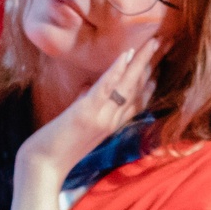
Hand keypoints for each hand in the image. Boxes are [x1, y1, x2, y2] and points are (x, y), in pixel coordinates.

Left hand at [17, 39, 156, 179]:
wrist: (43, 167)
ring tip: (154, 42)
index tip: (161, 62)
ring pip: (128, 85)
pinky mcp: (87, 113)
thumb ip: (87, 106)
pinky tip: (126, 55)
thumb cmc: (56, 148)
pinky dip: (117, 70)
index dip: (151, 80)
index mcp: (112, 124)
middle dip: (153, 64)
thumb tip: (89, 89)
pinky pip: (106, 88)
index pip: (139, 100)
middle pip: (139, 89)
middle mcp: (113, 120)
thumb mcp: (77, 123)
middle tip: (167, 43)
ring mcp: (102, 117)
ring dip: (142, 61)